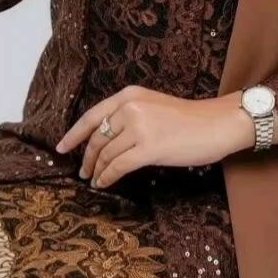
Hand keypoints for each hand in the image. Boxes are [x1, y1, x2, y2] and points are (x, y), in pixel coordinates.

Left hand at [55, 85, 256, 188]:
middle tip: (82, 171)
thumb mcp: (153, 106)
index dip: (74, 134)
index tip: (61, 147)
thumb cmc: (189, 118)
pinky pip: (118, 166)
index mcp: (130, 94)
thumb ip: (129, 115)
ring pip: (106, 154)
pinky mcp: (149, 147)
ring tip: (94, 179)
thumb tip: (104, 138)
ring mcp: (139, 127)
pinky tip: (105, 183)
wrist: (216, 123)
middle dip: (87, 157)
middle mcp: (131, 107)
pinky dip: (107, 177)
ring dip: (97, 170)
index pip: (93, 115)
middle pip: (97, 137)